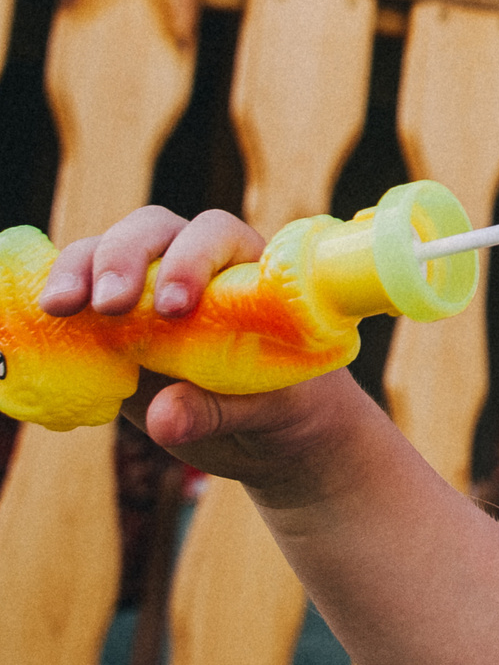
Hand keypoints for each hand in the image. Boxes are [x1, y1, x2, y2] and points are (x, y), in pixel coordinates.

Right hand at [38, 206, 356, 496]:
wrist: (272, 433)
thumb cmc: (290, 405)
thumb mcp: (272, 411)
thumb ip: (221, 411)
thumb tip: (161, 419)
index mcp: (250, 269)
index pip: (216, 234)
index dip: (192, 258)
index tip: (176, 307)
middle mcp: (195, 267)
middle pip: (152, 231)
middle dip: (124, 256)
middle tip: (110, 304)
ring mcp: (148, 292)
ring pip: (104, 253)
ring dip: (78, 271)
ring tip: (60, 307)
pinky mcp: (113, 327)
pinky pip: (77, 296)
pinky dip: (55, 298)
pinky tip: (42, 318)